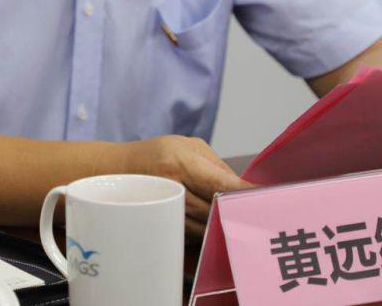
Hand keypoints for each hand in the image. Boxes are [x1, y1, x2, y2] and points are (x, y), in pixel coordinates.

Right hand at [119, 135, 253, 237]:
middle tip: (259, 211)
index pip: (219, 183)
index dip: (244, 193)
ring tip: (241, 218)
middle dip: (237, 210)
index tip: (266, 199)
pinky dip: (208, 232)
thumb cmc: (155, 154)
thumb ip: (216, 166)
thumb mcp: (186, 146)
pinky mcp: (162, 226)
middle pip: (215, 209)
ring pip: (206, 227)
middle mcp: (171, 187)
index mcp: (179, 162)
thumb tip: (244, 188)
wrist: (114, 172)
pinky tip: (218, 226)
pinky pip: (193, 235)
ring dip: (224, 224)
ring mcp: (164, 209)